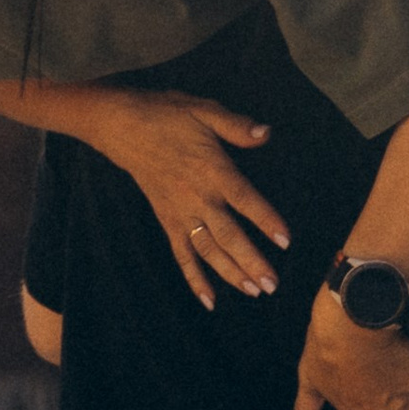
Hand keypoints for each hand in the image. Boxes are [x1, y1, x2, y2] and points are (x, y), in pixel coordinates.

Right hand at [87, 89, 288, 308]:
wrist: (123, 127)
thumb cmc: (167, 115)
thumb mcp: (204, 109)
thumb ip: (236, 126)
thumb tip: (267, 133)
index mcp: (211, 169)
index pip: (244, 199)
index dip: (265, 220)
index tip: (285, 241)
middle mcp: (197, 196)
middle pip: (228, 235)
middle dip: (251, 261)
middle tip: (273, 284)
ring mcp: (180, 212)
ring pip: (207, 250)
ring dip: (230, 272)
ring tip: (254, 291)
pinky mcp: (167, 220)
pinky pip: (181, 254)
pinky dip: (194, 278)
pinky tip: (209, 300)